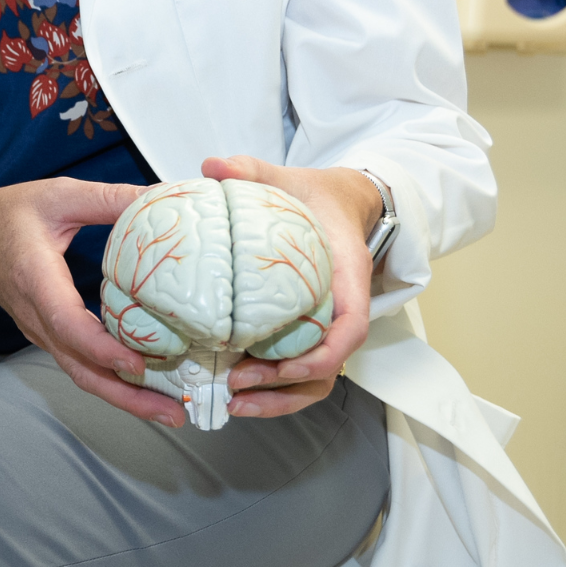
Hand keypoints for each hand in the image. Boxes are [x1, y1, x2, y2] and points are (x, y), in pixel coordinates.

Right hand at [0, 179, 188, 425]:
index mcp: (36, 280)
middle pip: (80, 369)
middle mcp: (37, 317)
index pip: (67, 325)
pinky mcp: (50, 338)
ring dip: (125, 397)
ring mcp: (42, 333)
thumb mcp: (58, 195)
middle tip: (173, 414)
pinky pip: (81, 366)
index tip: (138, 363)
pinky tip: (148, 386)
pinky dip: (114, 382)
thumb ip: (109, 199)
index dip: (103, 349)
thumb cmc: (5, 217)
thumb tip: (162, 197)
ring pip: (82, 375)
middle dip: (127, 396)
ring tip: (169, 411)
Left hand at [200, 156, 382, 417]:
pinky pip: (297, 373)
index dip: (324, 353)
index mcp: (346, 274)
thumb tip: (213, 165)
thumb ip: (252, 170)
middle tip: (236, 385)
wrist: (339, 203)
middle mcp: (341, 308)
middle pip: (329, 367)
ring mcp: (325, 326)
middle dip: (285, 386)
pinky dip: (272, 390)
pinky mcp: (306, 334)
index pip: (352, 325)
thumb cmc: (313, 196)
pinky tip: (233, 391)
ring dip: (277, 399)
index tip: (288, 364)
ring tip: (232, 401)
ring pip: (314, 379)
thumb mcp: (286, 177)